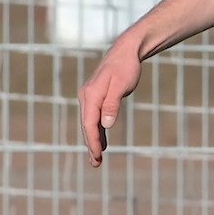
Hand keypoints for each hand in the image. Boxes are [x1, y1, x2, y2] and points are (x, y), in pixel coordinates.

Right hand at [78, 41, 143, 165]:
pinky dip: (97, 129)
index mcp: (91, 94)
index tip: (98, 155)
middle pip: (87, 125)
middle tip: (96, 163)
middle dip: (91, 144)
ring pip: (89, 122)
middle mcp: (86, 96)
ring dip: (93, 139)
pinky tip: (102, 140)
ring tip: (97, 157)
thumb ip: (112, 105)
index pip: (89, 123)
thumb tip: (105, 125)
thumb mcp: (121, 86)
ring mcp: (89, 96)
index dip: (93, 140)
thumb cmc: (126, 68)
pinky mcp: (95, 96)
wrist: (126, 51)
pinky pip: (94, 116)